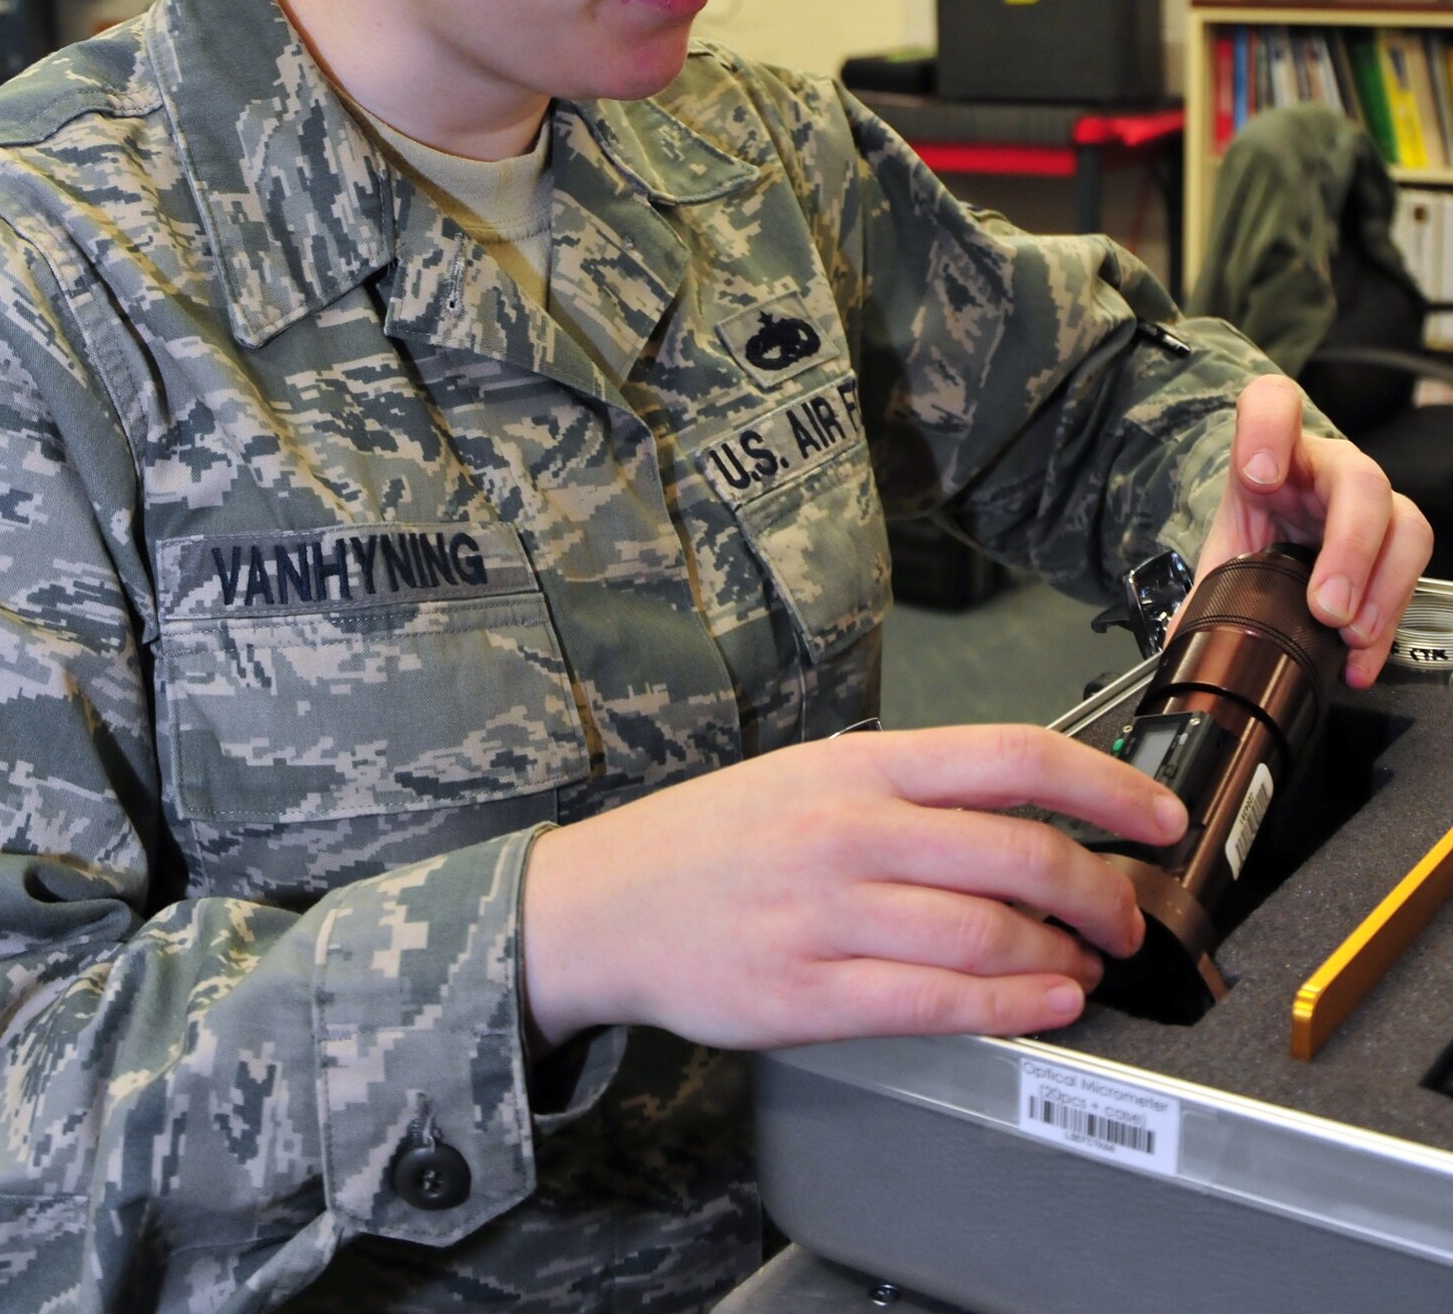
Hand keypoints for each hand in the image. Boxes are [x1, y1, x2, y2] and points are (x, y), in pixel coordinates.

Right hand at [521, 725, 1186, 1053]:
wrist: (604, 903)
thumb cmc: (715, 839)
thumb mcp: (810, 776)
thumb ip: (911, 793)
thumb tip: (1028, 817)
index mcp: (860, 766)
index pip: (1013, 756)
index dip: (1107, 787)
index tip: (1161, 816)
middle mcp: (851, 830)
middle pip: (1020, 852)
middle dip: (1102, 892)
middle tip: (1126, 917)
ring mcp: (828, 913)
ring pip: (990, 934)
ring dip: (1064, 957)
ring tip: (1084, 967)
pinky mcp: (807, 994)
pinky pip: (937, 1004)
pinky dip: (1013, 1008)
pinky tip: (1046, 1005)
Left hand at [1191, 373, 1431, 685]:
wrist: (1286, 537)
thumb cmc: (1259, 528)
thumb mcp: (1227, 548)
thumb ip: (1206, 588)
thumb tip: (1181, 644)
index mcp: (1276, 450)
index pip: (1274, 401)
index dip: (1267, 429)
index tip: (1257, 477)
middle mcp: (1330, 468)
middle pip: (1360, 479)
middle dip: (1349, 548)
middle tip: (1325, 606)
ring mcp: (1372, 503)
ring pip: (1404, 525)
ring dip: (1381, 587)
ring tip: (1349, 634)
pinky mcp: (1396, 541)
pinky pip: (1411, 573)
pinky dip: (1388, 622)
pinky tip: (1359, 657)